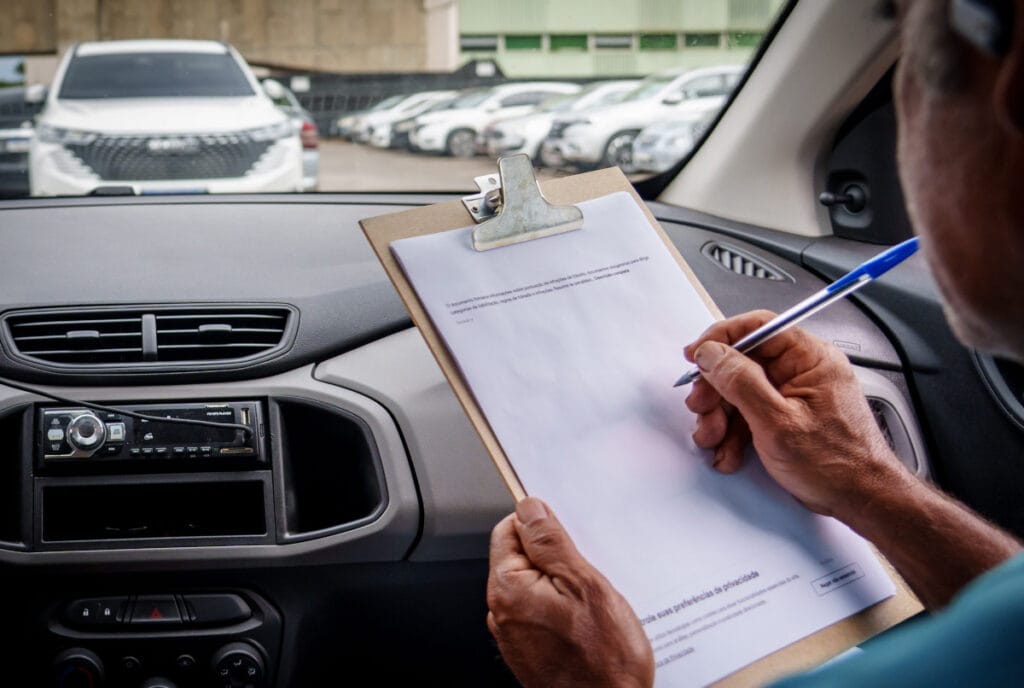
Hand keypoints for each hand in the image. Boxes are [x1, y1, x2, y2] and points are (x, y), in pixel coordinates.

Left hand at [487, 497, 653, 687]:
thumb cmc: (604, 661)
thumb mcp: (585, 585)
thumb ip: (551, 542)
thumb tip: (529, 509)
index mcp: (509, 589)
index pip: (508, 530)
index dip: (539, 524)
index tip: (565, 529)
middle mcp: (503, 612)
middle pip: (521, 558)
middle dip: (555, 557)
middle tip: (588, 570)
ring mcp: (515, 634)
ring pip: (535, 586)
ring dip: (562, 585)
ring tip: (592, 602)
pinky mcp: (530, 650)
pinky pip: (542, 613)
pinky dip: (563, 609)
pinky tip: (588, 621)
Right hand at [683, 310, 913, 519]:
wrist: (860, 500)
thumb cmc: (838, 464)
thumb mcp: (778, 423)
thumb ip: (741, 382)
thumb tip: (712, 354)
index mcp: (810, 358)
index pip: (760, 327)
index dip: (721, 338)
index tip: (696, 354)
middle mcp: (802, 370)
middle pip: (743, 362)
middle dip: (716, 390)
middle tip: (702, 409)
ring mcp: (793, 394)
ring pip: (741, 391)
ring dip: (720, 417)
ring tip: (716, 440)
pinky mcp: (786, 416)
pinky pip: (749, 413)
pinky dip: (734, 433)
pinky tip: (730, 452)